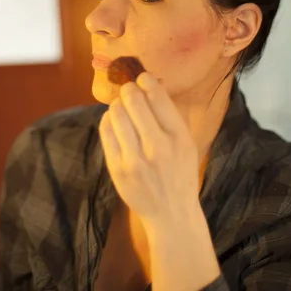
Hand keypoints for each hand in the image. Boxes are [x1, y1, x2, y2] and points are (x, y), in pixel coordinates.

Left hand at [99, 72, 200, 226]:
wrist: (171, 212)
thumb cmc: (179, 170)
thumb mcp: (185, 141)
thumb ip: (169, 112)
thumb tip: (153, 80)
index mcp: (178, 137)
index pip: (157, 96)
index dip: (146, 80)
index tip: (143, 78)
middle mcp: (157, 147)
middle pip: (133, 100)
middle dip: (128, 89)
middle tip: (129, 90)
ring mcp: (134, 159)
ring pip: (116, 112)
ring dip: (118, 104)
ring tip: (122, 107)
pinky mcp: (117, 168)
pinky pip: (105, 130)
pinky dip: (108, 119)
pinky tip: (115, 121)